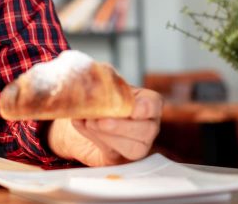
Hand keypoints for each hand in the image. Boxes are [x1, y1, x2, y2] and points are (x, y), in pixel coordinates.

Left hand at [47, 87, 162, 165]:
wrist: (84, 118)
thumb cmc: (99, 98)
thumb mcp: (101, 83)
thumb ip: (102, 78)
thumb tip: (95, 79)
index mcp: (146, 103)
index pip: (154, 104)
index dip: (146, 108)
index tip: (134, 110)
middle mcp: (146, 126)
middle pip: (146, 130)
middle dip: (122, 126)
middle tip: (101, 120)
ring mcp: (136, 145)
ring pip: (133, 148)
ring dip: (108, 135)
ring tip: (90, 123)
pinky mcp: (119, 159)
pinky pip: (114, 155)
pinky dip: (95, 140)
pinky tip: (84, 126)